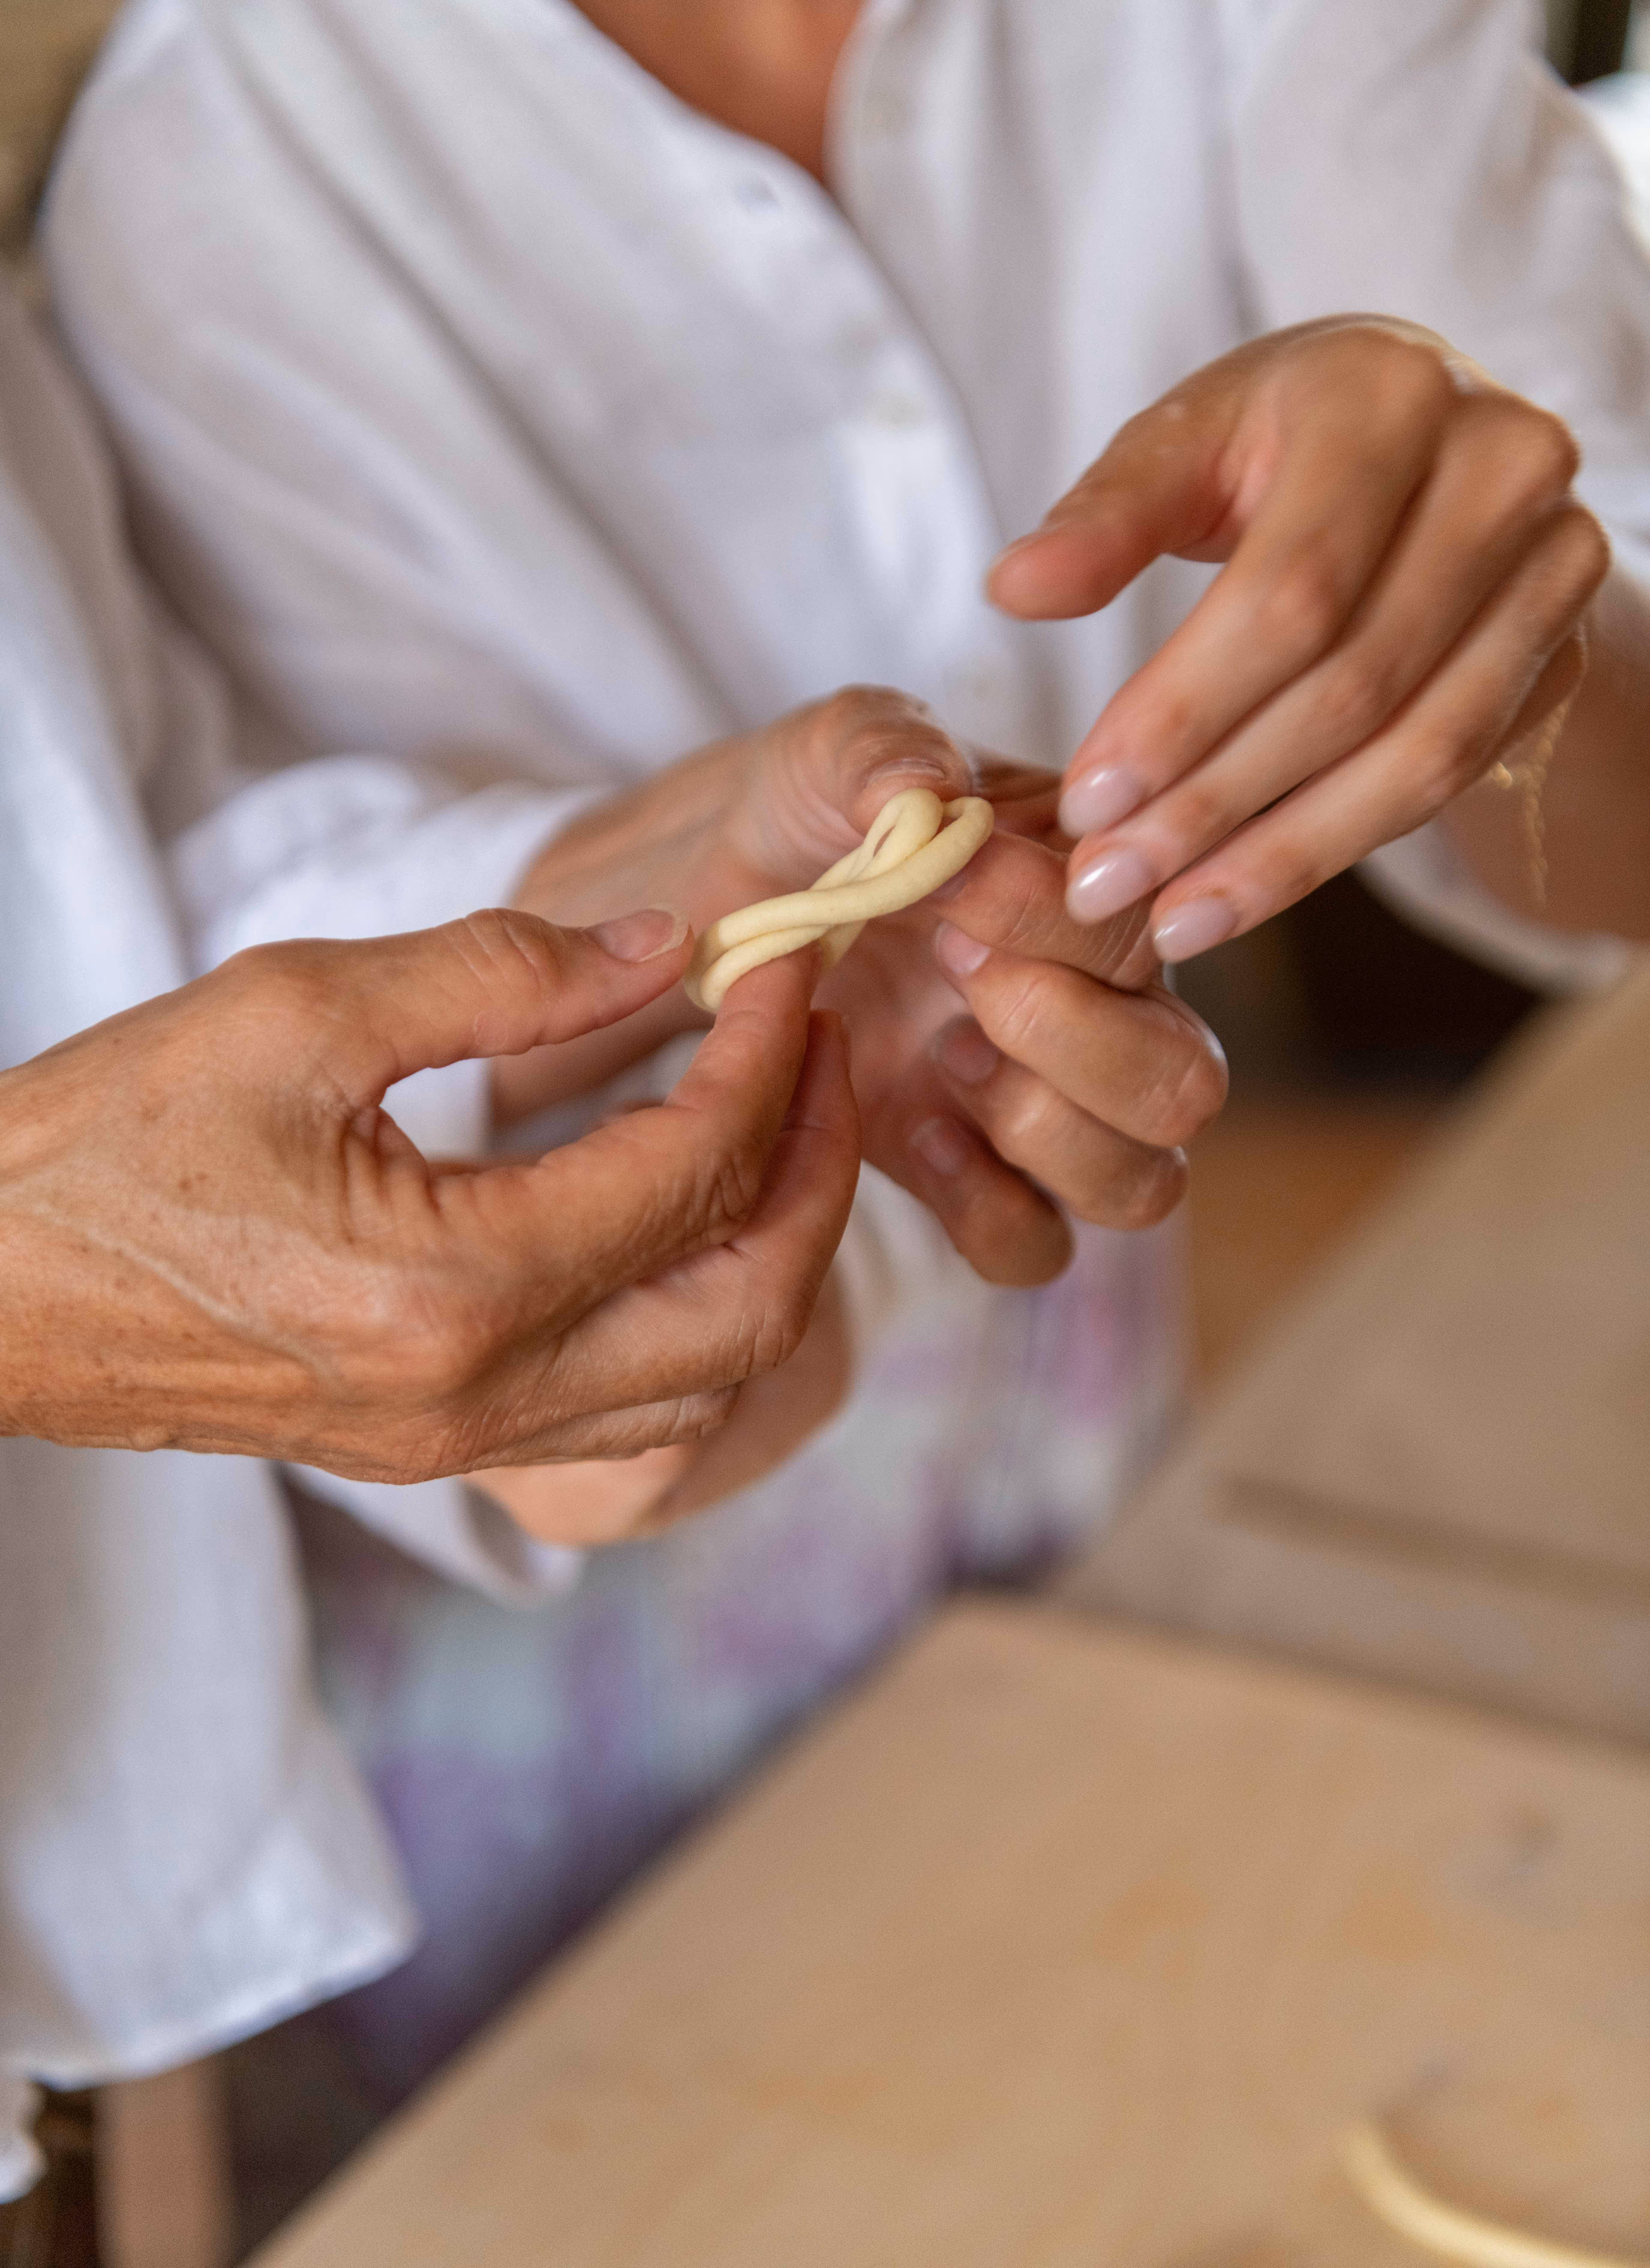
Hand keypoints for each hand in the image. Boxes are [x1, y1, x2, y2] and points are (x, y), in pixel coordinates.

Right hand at [0, 913, 856, 1485]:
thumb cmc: (108, 1142)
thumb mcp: (294, 1009)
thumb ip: (497, 971)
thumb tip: (659, 948)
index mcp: (451, 1285)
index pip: (691, 1168)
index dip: (764, 1052)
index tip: (782, 962)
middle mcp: (480, 1395)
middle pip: (748, 1301)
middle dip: (815, 1163)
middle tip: (820, 1042)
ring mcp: (462, 1443)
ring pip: (712, 1379)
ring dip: (777, 1249)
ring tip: (782, 1123)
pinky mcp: (437, 1448)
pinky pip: (636, 1416)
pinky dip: (704, 1322)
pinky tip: (695, 1227)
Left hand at [509, 693, 1227, 1287]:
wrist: (721, 897)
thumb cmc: (809, 810)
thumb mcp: (833, 752)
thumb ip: (883, 749)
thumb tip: (923, 790)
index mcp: (1095, 896)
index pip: (1145, 927)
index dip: (1056, 918)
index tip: (951, 880)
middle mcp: (1099, 1011)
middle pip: (1185, 1083)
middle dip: (1083, 1040)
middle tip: (961, 975)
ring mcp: (1040, 1107)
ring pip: (1139, 1183)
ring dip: (1046, 1130)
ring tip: (945, 1055)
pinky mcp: (969, 1179)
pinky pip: (1034, 1245)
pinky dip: (986, 1207)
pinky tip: (913, 1130)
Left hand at [988, 317, 1608, 958]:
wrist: (1430, 449)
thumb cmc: (1285, 442)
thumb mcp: (1188, 442)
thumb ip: (1105, 515)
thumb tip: (1014, 588)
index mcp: (1387, 396)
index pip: (1288, 591)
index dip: (1183, 708)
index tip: (1086, 800)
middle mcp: (1499, 468)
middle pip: (1349, 681)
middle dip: (1213, 798)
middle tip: (1105, 878)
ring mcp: (1554, 562)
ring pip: (1411, 750)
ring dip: (1276, 853)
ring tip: (1167, 917)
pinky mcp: (1560, 647)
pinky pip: (1447, 775)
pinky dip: (1335, 846)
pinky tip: (1238, 896)